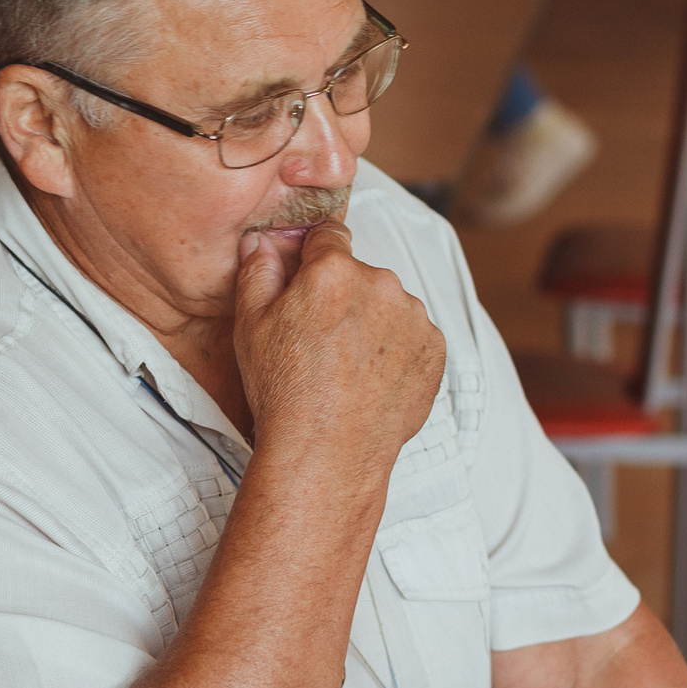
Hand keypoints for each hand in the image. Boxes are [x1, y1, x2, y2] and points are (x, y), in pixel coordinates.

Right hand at [230, 219, 442, 468]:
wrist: (328, 451)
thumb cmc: (285, 391)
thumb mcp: (251, 325)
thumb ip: (257, 272)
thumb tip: (262, 243)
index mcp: (335, 270)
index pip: (329, 236)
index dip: (315, 257)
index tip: (310, 281)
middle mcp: (382, 284)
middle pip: (361, 275)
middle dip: (343, 297)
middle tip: (321, 341)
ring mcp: (414, 318)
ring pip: (390, 306)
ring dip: (373, 323)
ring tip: (346, 366)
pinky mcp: (435, 350)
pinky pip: (413, 337)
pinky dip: (397, 351)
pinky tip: (370, 379)